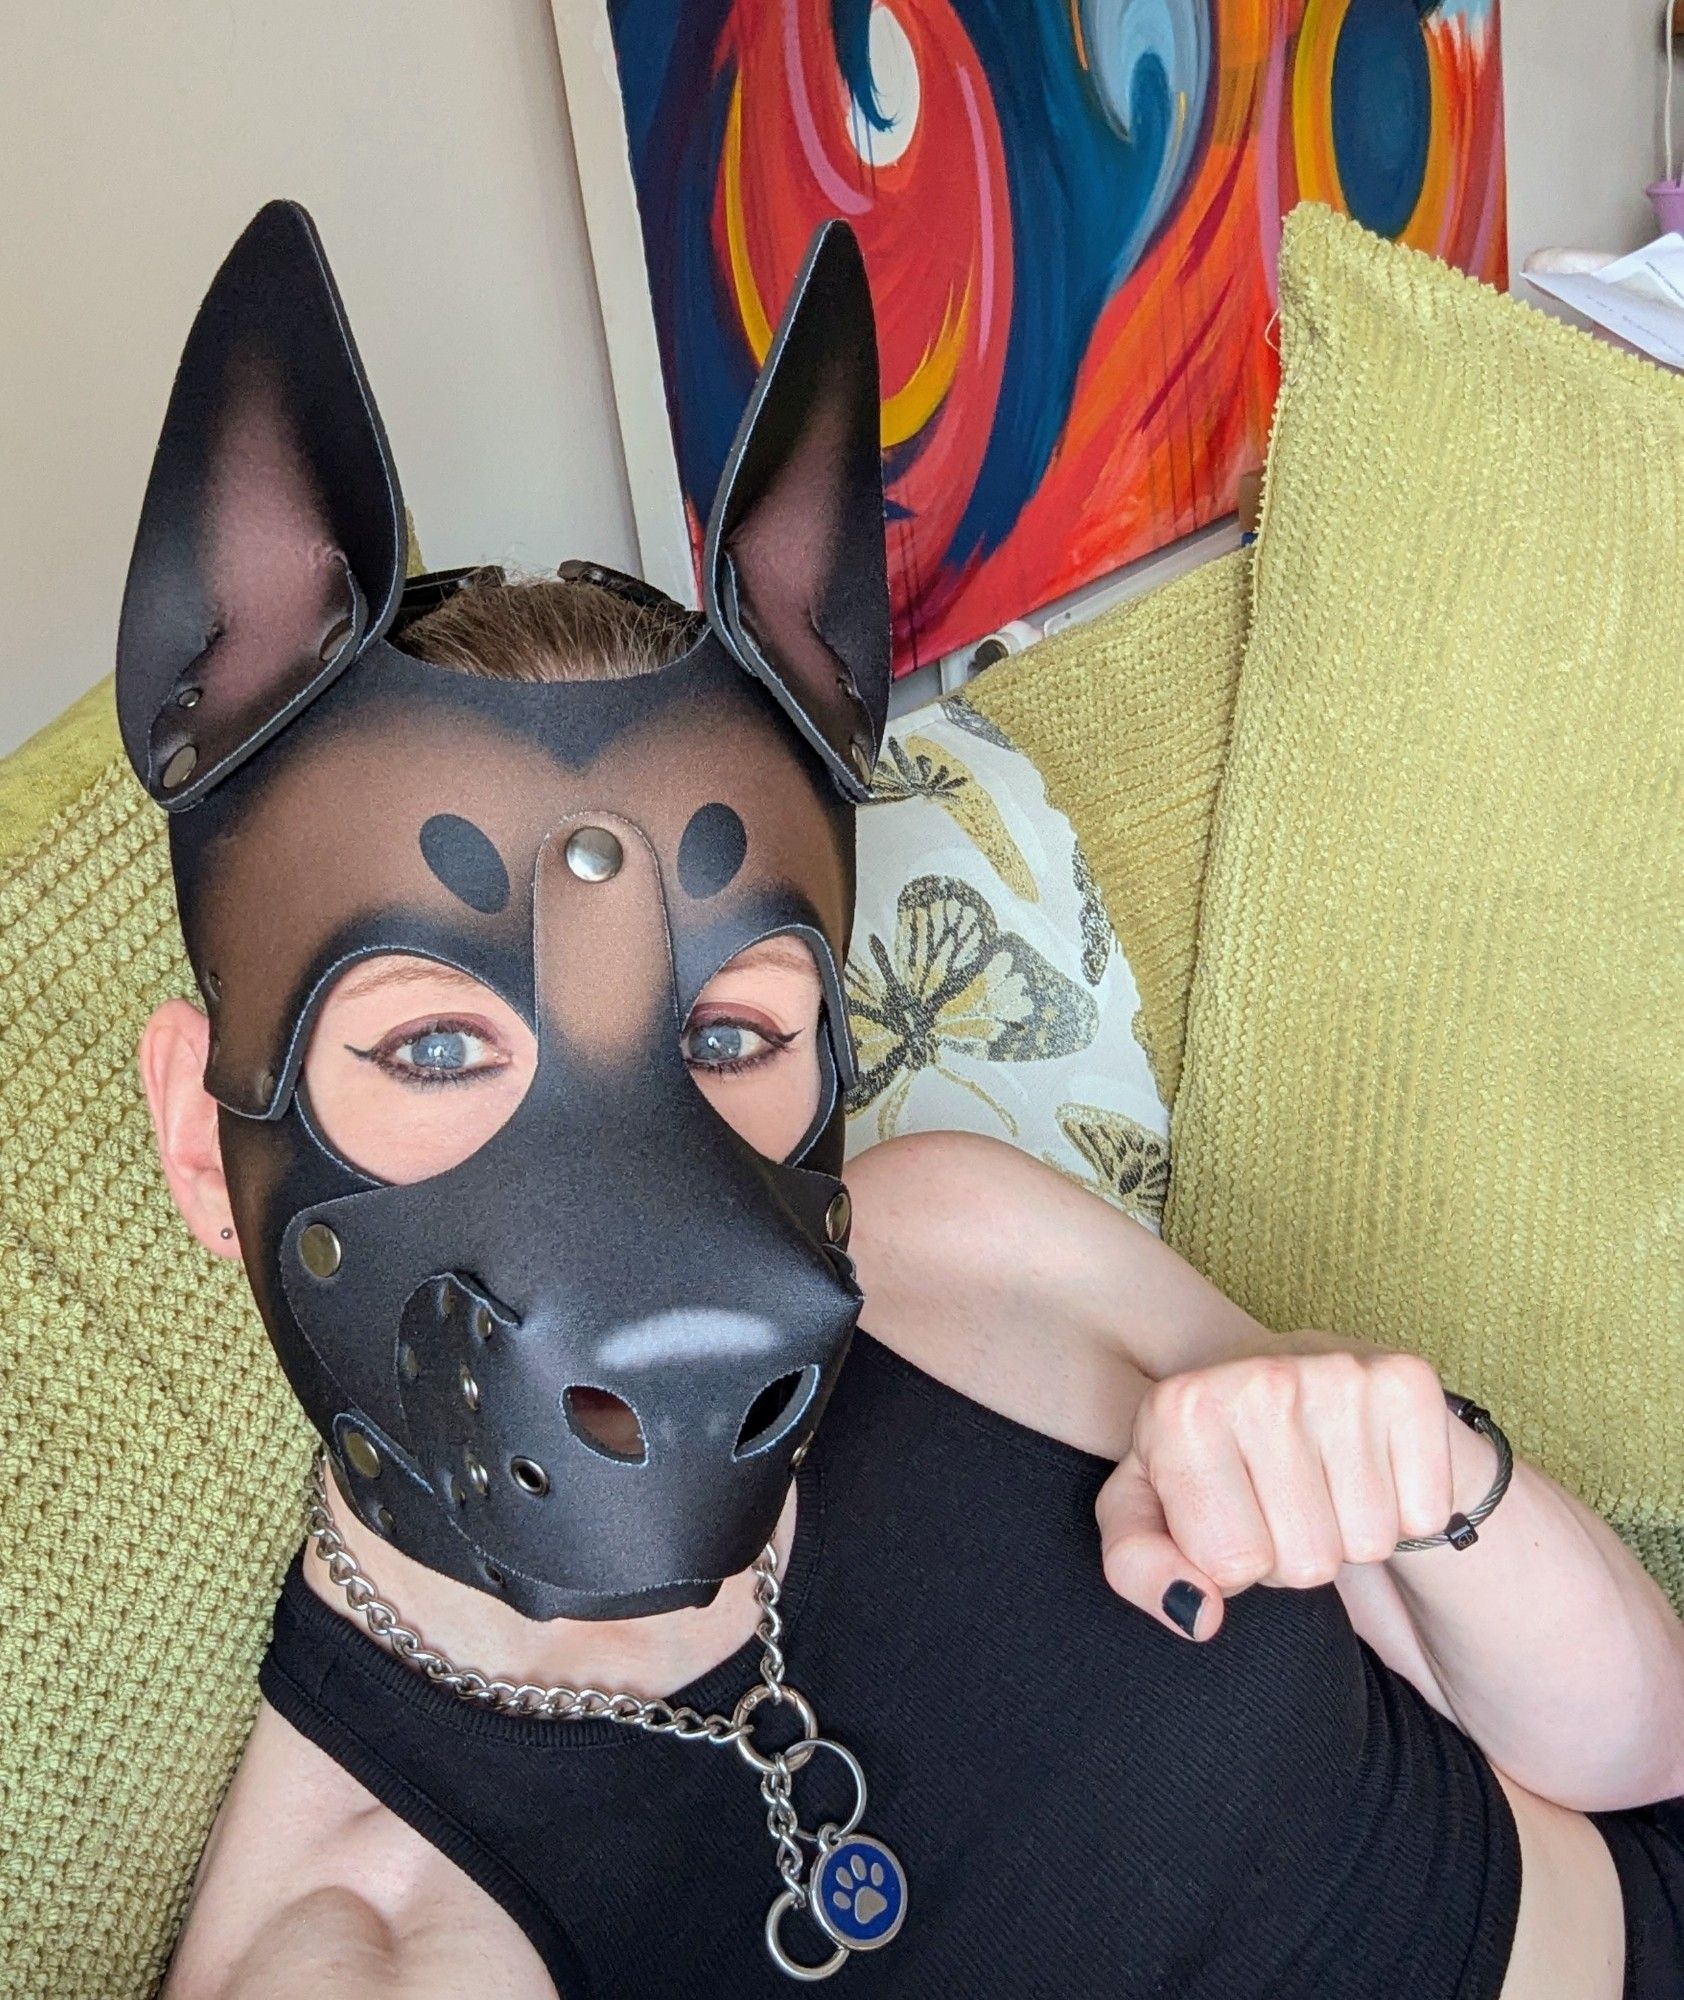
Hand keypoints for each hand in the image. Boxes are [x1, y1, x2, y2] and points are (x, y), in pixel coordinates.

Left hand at [1097, 1346, 1464, 1640]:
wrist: (1295, 1381)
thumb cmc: (1216, 1459)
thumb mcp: (1148, 1510)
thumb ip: (1139, 1566)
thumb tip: (1198, 1616)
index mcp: (1180, 1408)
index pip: (1229, 1565)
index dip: (1230, 1562)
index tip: (1228, 1512)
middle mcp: (1260, 1378)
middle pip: (1304, 1562)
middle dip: (1291, 1555)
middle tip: (1280, 1500)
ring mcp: (1339, 1372)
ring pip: (1366, 1543)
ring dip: (1346, 1535)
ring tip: (1320, 1481)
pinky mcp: (1408, 1380)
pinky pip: (1423, 1512)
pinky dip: (1403, 1510)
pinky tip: (1369, 1467)